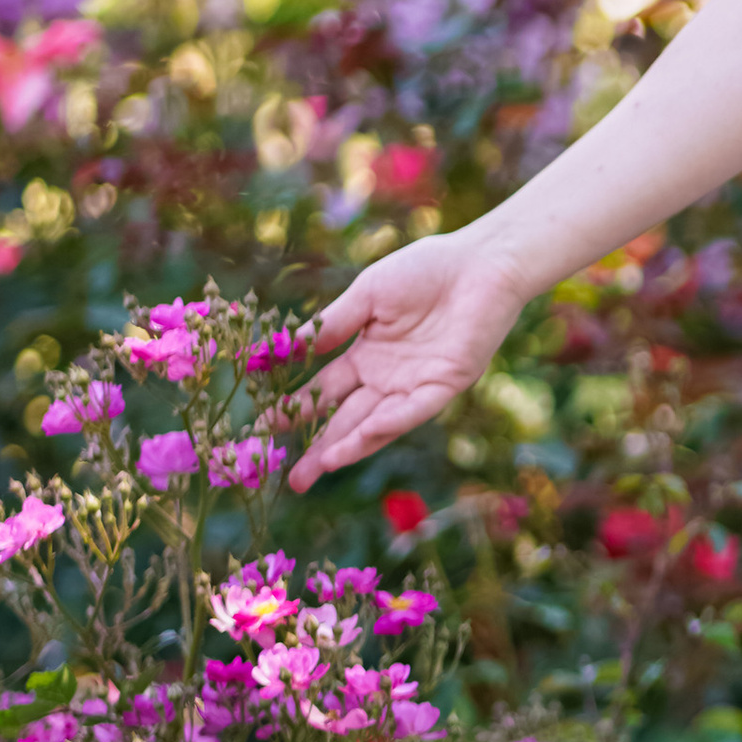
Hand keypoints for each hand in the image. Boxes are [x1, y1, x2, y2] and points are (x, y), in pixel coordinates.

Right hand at [286, 232, 529, 491]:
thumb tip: (285, 350)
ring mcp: (416, 385)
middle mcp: (388, 379)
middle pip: (346, 420)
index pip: (323, 392)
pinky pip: (415, 410)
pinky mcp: (446, 384)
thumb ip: (332, 325)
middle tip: (291, 478)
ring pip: (377, 424)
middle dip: (318, 448)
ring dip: (350, 445)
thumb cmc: (425, 270)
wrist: (479, 262)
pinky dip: (390, 423)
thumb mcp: (367, 295)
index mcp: (366, 357)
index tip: (262, 428)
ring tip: (321, 466)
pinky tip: (364, 435)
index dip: (294, 410)